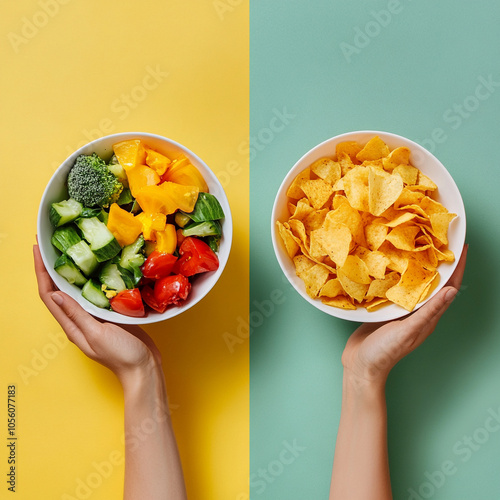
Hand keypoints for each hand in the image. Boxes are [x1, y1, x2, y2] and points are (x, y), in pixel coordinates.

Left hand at [33, 244, 160, 384]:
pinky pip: (94, 294)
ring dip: (69, 271)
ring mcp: (94, 318)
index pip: (49, 295)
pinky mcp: (108, 315)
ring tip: (69, 251)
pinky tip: (97, 269)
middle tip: (49, 244)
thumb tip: (55, 294)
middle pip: (58, 290)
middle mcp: (79, 320)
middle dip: (50, 267)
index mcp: (72, 325)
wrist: (143, 368)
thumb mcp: (97, 333)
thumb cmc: (121, 354)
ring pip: (76, 290)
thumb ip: (77, 314)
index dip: (40, 272)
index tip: (37, 250)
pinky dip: (90, 279)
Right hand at [341, 244, 467, 387]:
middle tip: (439, 239)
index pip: (449, 288)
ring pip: (415, 284)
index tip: (462, 246)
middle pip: (434, 283)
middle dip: (440, 262)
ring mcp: (401, 311)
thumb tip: (452, 290)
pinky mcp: (385, 309)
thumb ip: (428, 312)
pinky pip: (396, 288)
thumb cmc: (384, 352)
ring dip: (419, 266)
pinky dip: (398, 275)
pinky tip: (392, 265)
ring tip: (418, 246)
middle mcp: (417, 312)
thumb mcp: (408, 331)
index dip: (457, 267)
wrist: (360, 365)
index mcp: (427, 317)